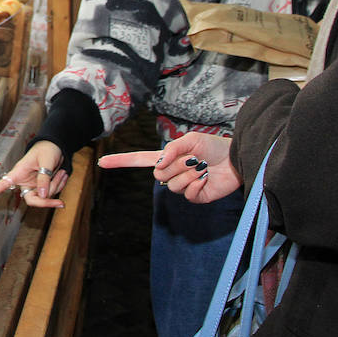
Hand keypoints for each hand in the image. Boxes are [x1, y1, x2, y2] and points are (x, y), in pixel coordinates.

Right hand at [0, 140, 67, 208]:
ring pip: (45, 196)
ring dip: (57, 186)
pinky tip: (62, 174)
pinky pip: (52, 193)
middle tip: (61, 203)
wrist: (56, 146)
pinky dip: (60, 185)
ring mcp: (34, 185)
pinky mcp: (42, 187)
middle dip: (48, 201)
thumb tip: (42, 195)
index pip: (1, 185)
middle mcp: (25, 182)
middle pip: (32, 200)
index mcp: (18, 173)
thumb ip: (44, 178)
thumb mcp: (46, 161)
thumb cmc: (47, 149)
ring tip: (61, 171)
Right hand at [97, 132, 241, 202]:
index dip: (120, 161)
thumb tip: (158, 165)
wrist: (235, 160)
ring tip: (203, 168)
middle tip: (194, 159)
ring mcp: (182, 185)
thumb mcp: (191, 140)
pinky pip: (187, 195)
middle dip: (177, 166)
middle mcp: (172, 172)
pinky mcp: (195, 197)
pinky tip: (207, 180)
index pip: (139, 159)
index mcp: (167, 157)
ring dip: (190, 175)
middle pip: (158, 174)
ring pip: (173, 185)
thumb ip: (171, 150)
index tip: (102, 162)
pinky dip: (198, 185)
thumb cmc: (214, 146)